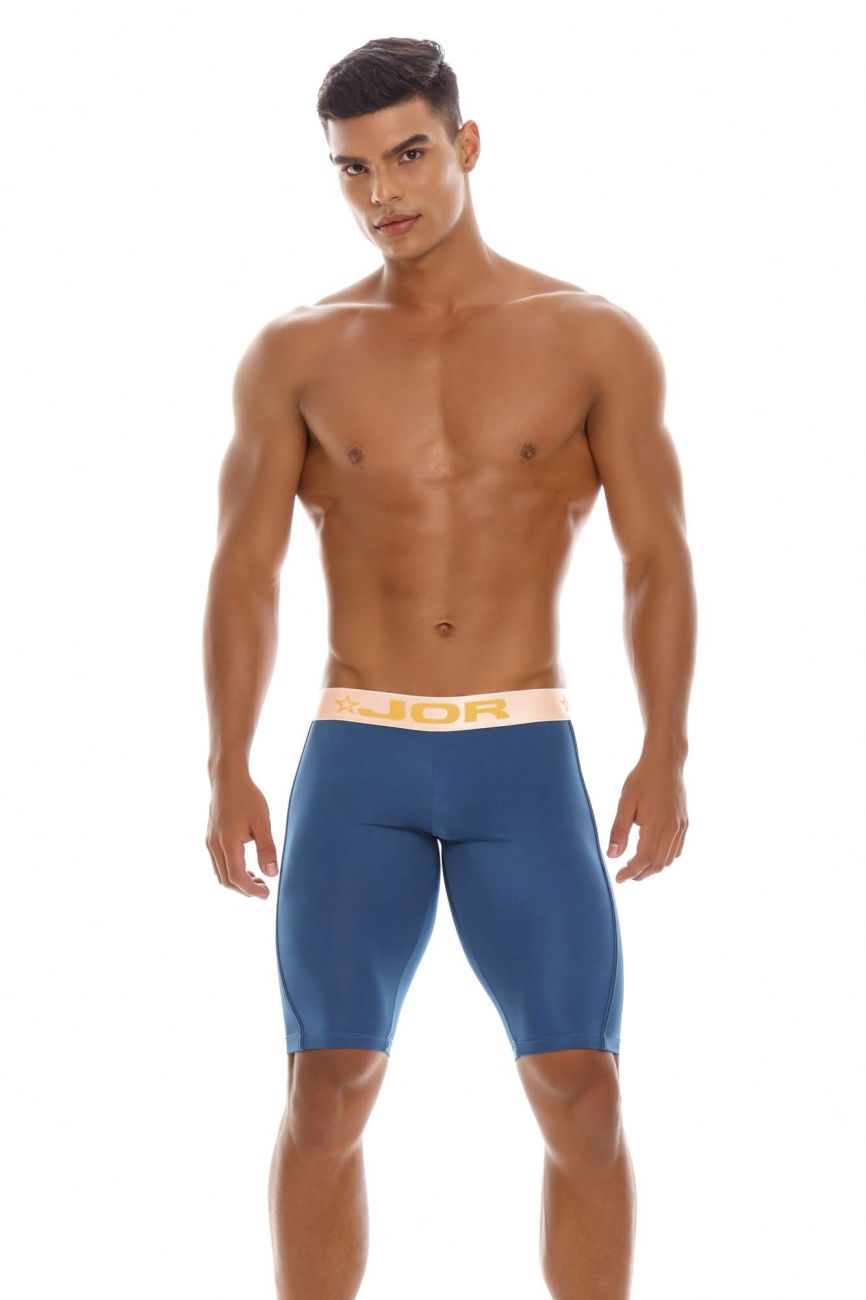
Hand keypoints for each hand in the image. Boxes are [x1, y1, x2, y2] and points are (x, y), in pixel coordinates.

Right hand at [205, 769, 278, 898]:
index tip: (267, 895)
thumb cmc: (247, 797)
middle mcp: (215, 845)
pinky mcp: (211, 838)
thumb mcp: (262, 822)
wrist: (227, 779)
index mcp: (228, 843)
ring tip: (257, 879)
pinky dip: (231, 871)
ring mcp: (210, 842)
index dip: (251, 890)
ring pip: (220, 873)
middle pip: (226, 880)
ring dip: (237, 882)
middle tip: (264, 889)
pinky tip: (247, 866)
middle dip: (245, 889)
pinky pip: (218, 863)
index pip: (237, 878)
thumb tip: (273, 874)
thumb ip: (267, 849)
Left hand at [606, 751, 688, 881]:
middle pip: (658, 864)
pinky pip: (677, 849)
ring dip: (653, 867)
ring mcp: (681, 827)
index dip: (630, 872)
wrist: (666, 762)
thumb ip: (619, 830)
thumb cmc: (642, 779)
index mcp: (656, 825)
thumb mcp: (625, 802)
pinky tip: (653, 854)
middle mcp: (672, 829)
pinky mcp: (684, 823)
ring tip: (637, 867)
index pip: (643, 859)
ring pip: (669, 859)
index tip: (618, 878)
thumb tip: (612, 855)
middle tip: (626, 875)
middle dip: (641, 874)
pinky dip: (665, 858)